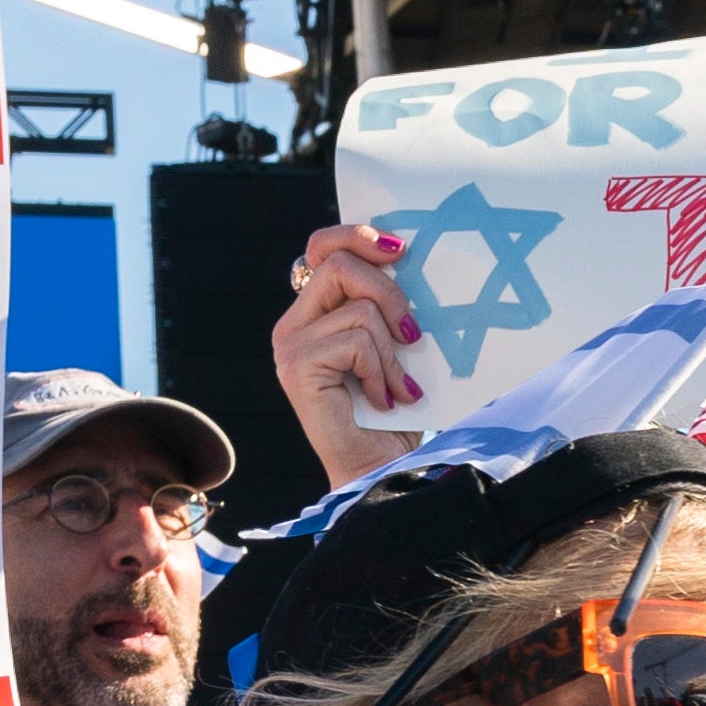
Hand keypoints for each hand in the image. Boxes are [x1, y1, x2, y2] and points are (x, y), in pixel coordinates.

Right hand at [272, 223, 432, 492]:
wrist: (383, 469)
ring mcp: (290, 345)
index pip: (323, 246)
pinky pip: (356, 341)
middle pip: (340, 263)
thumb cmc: (395, 412)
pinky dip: (382, 371)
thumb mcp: (396, 343)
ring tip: (399, 387)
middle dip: (390, 293)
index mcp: (314, 311)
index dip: (357, 235)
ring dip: (393, 353)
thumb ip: (387, 303)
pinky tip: (385, 400)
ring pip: (359, 309)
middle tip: (414, 334)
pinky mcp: (297, 366)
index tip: (398, 249)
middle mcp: (294, 324)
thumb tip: (407, 258)